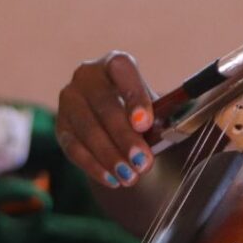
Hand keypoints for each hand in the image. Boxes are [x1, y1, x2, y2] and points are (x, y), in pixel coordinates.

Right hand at [56, 51, 155, 188]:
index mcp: (115, 63)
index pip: (122, 70)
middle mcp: (88, 75)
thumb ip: (165, 117)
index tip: (145, 124)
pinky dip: (93, 165)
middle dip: (124, 137)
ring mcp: (70, 99)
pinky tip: (111, 179)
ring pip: (87, 128)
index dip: (134, 95)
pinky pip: (73, 147)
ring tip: (130, 176)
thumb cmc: (141, 115)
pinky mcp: (61, 125)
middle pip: (104, 104)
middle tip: (142, 162)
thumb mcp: (156, 109)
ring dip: (109, 155)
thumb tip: (181, 128)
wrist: (116, 126)